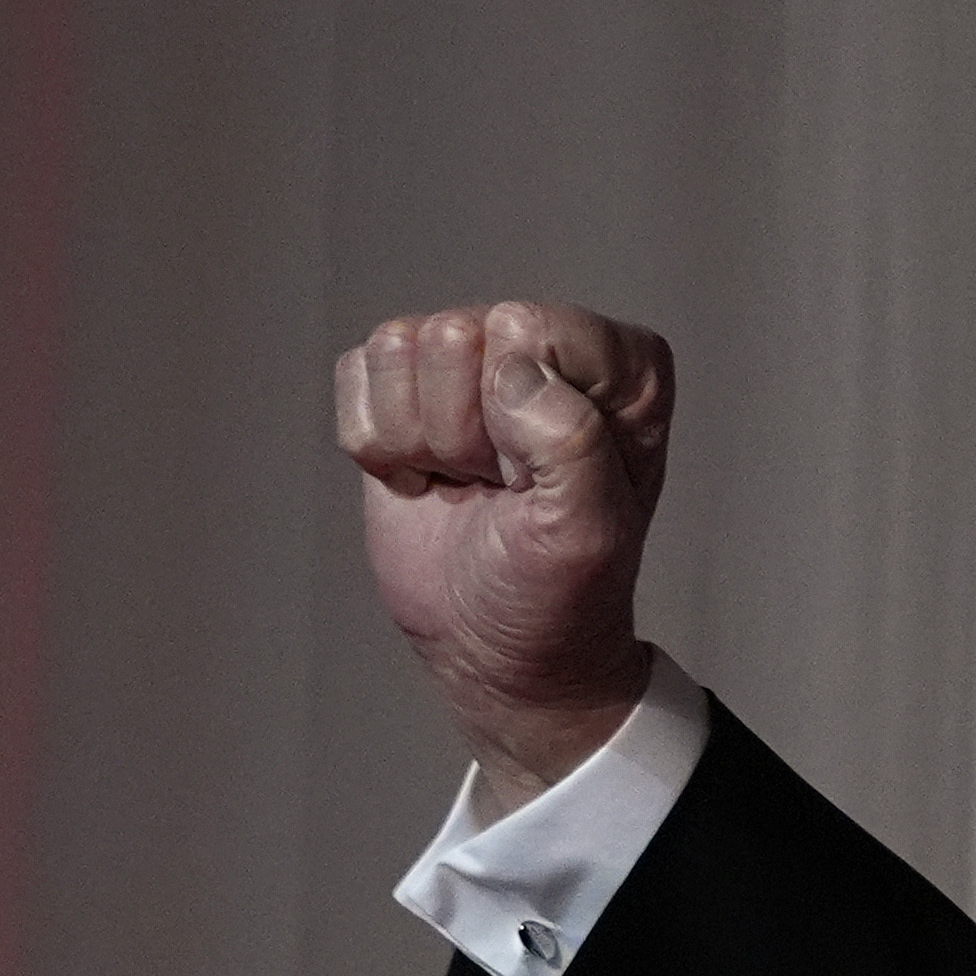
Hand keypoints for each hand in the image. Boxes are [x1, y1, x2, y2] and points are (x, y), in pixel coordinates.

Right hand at [335, 301, 674, 806]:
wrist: (496, 646)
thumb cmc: (560, 595)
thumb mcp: (588, 534)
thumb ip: (572, 443)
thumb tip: (514, 374)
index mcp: (620, 368)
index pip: (532, 329)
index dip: (521, 418)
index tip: (537, 480)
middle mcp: (546, 348)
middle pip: (455, 337)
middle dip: (465, 432)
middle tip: (501, 487)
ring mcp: (470, 363)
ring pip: (397, 350)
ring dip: (422, 439)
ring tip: (468, 482)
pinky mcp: (403, 387)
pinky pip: (355, 377)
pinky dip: (380, 445)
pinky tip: (426, 476)